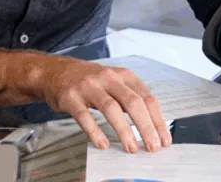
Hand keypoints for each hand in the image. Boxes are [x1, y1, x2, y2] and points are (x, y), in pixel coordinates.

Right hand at [41, 59, 172, 152]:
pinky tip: (102, 143)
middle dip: (145, 127)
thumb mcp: (114, 82)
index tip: (164, 139)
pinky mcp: (71, 97)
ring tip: (132, 148)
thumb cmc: (89, 81)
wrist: (56, 71)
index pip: (147, 98)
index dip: (157, 120)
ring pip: (111, 108)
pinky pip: (85, 116)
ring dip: (124, 131)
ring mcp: (89, 86)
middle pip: (133, 103)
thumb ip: (131, 99)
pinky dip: (95, 131)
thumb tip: (151, 126)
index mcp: (123, 76)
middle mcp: (108, 78)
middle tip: (152, 146)